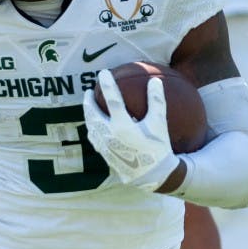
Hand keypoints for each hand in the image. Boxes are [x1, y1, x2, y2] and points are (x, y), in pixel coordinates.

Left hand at [83, 71, 179, 190]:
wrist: (150, 175)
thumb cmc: (157, 148)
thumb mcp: (159, 124)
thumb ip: (156, 102)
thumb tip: (155, 81)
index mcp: (123, 126)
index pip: (112, 100)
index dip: (108, 85)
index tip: (103, 73)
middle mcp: (109, 135)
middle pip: (92, 114)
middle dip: (88, 101)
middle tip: (88, 91)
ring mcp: (104, 145)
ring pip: (90, 126)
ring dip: (88, 114)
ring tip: (89, 106)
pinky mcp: (104, 154)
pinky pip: (93, 138)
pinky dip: (92, 128)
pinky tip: (94, 126)